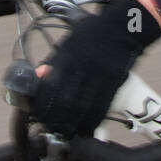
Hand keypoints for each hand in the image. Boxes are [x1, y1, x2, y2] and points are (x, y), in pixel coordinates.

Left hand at [30, 0, 160, 136]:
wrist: (121, 28)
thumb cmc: (93, 34)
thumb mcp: (68, 42)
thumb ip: (53, 61)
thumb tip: (39, 76)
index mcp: (67, 56)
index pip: (50, 86)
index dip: (42, 104)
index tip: (38, 113)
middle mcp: (82, 67)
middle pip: (66, 100)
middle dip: (56, 118)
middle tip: (51, 127)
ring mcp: (99, 75)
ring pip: (83, 107)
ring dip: (73, 124)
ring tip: (66, 132)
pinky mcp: (113, 82)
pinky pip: (102, 106)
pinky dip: (93, 120)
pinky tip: (87, 127)